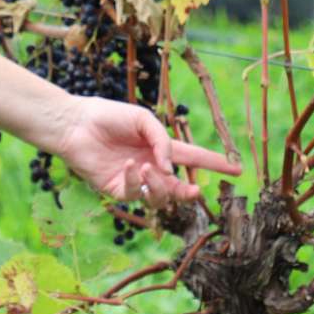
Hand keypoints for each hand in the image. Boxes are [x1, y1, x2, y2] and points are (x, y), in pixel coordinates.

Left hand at [51, 96, 240, 207]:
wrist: (76, 123)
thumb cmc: (108, 115)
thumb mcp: (143, 120)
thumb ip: (162, 141)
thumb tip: (172, 169)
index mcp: (160, 147)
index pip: (193, 157)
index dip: (215, 164)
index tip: (237, 170)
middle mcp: (150, 167)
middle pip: (178, 187)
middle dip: (187, 193)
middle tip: (194, 192)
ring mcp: (134, 181)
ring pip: (159, 197)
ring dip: (160, 185)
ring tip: (149, 168)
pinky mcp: (116, 190)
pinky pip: (135, 194)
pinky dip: (137, 181)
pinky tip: (131, 165)